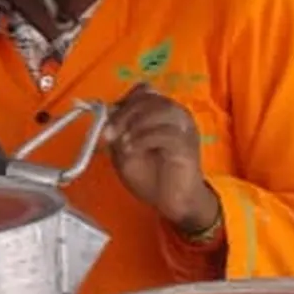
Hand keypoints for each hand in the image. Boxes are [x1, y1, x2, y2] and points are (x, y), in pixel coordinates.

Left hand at [104, 83, 219, 232]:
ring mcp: (184, 128)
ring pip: (161, 109)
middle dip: (125, 113)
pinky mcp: (188, 145)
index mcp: (161, 113)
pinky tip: (131, 150)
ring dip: (136, 124)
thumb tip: (105, 117)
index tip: (106, 121)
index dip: (123, 102)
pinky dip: (144, 138)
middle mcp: (176, 115)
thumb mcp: (124, 152)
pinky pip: (167, 132)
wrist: (173, 202)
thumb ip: (117, 133)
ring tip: (122, 143)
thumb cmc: (151, 177)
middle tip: (110, 134)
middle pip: (151, 98)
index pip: (144, 91)